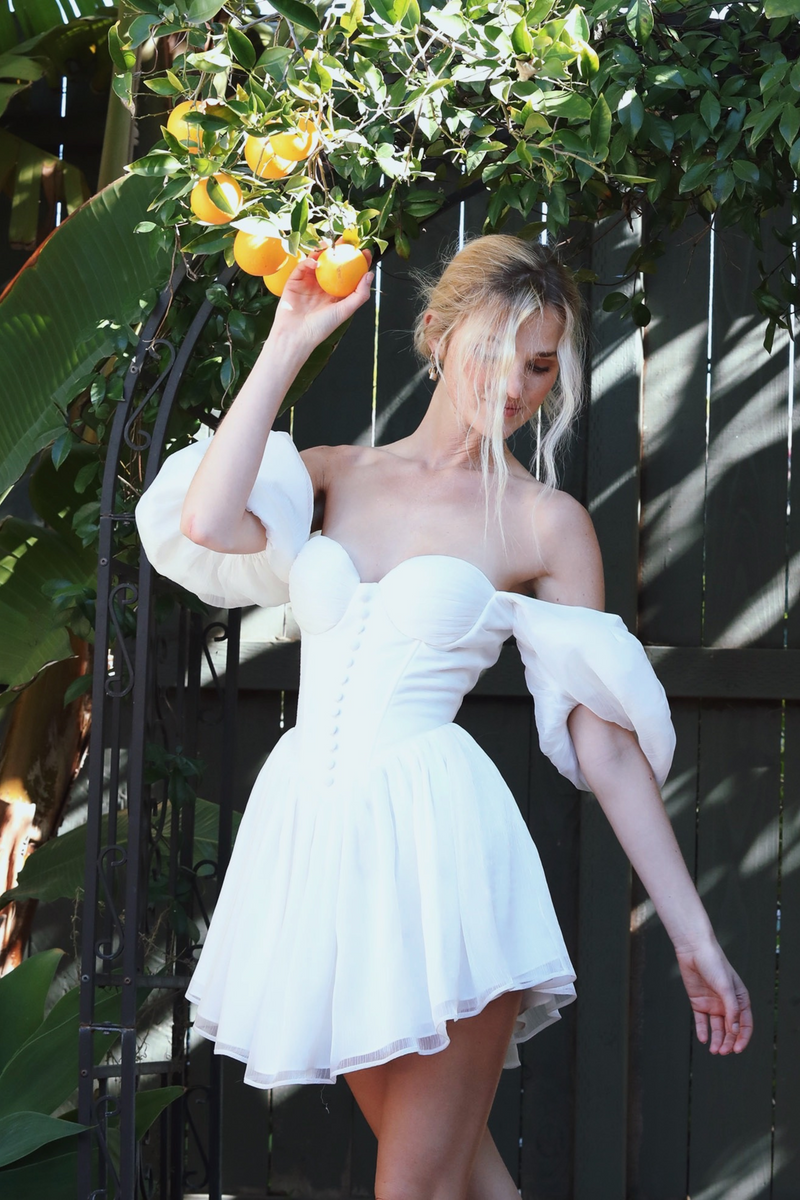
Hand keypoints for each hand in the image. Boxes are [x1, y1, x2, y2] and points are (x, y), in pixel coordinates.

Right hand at [268, 244, 372, 354]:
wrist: (295, 335)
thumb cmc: (321, 327)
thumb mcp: (345, 311)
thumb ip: (359, 294)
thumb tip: (369, 274)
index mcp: (337, 294)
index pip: (349, 273)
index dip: (357, 262)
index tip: (364, 251)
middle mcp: (323, 286)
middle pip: (333, 264)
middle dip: (340, 250)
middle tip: (346, 240)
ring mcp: (309, 282)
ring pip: (317, 262)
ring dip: (323, 252)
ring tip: (329, 246)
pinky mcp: (295, 280)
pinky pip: (302, 266)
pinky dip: (308, 261)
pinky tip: (314, 261)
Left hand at [674, 939, 752, 1053]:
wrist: (694, 950)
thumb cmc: (715, 965)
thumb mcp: (726, 987)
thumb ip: (731, 1009)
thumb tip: (735, 1031)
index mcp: (740, 1000)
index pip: (745, 1024)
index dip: (742, 1038)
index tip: (736, 1049)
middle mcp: (727, 1004)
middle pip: (731, 1029)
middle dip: (728, 1042)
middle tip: (722, 1051)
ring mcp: (713, 1004)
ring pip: (717, 1028)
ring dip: (717, 1040)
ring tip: (714, 1050)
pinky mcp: (698, 1002)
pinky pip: (701, 1021)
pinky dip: (703, 1031)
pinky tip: (703, 1039)